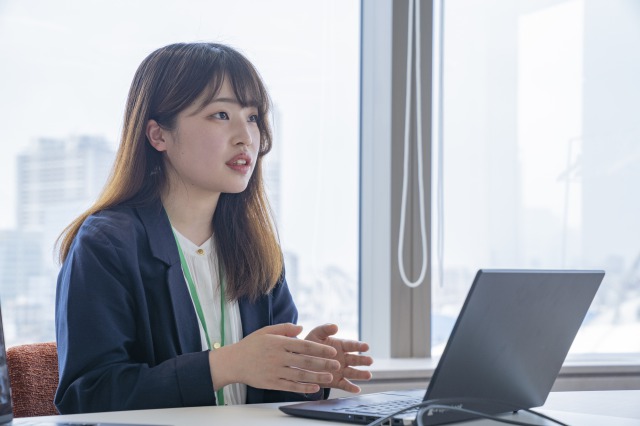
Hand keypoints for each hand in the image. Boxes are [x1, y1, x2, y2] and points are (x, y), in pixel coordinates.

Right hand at [209, 323, 340, 393]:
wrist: (233, 362)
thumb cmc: (251, 345)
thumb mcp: (266, 331)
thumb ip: (285, 329)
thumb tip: (301, 328)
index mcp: (278, 343)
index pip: (303, 345)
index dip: (319, 349)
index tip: (332, 351)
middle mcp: (278, 357)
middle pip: (304, 361)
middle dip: (323, 363)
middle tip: (337, 364)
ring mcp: (275, 371)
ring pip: (300, 376)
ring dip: (316, 377)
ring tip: (330, 377)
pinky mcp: (271, 383)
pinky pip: (290, 387)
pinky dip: (303, 388)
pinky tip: (314, 388)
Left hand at [305, 323, 372, 392]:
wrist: (301, 361)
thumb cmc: (310, 346)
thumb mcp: (316, 335)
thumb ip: (325, 329)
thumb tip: (335, 326)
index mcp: (340, 346)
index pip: (351, 345)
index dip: (359, 346)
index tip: (366, 347)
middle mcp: (343, 358)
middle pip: (355, 360)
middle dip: (363, 360)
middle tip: (370, 361)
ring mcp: (340, 370)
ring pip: (353, 372)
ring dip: (360, 374)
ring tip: (368, 375)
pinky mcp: (336, 381)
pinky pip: (344, 385)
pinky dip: (350, 388)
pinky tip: (357, 390)